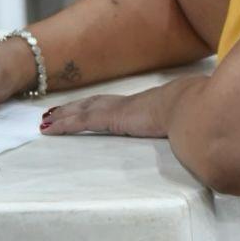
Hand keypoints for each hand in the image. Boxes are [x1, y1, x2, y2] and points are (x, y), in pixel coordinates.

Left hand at [40, 79, 202, 138]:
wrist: (192, 109)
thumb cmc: (194, 117)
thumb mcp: (184, 124)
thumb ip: (180, 129)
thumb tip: (191, 137)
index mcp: (141, 106)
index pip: (112, 105)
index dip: (94, 106)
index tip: (82, 108)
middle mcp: (125, 104)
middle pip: (92, 104)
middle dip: (72, 108)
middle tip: (53, 113)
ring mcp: (117, 110)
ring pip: (82, 111)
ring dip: (62, 116)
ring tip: (45, 121)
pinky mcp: (111, 118)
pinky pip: (81, 122)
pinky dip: (63, 125)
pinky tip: (50, 129)